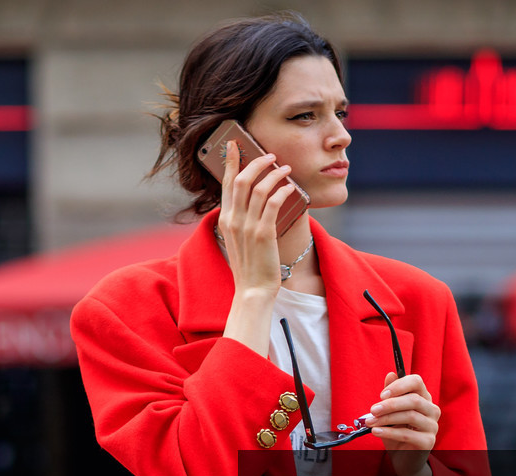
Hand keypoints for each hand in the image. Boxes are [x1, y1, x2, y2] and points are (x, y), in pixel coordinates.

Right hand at [218, 140, 299, 297]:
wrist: (252, 290)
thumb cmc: (249, 267)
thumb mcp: (238, 240)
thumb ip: (241, 220)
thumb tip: (254, 200)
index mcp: (225, 220)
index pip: (225, 184)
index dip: (230, 162)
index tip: (234, 144)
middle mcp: (233, 220)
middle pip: (241, 180)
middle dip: (256, 162)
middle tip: (270, 155)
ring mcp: (247, 227)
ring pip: (259, 189)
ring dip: (274, 174)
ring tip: (286, 168)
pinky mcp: (264, 234)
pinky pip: (273, 204)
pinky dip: (282, 191)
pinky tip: (290, 187)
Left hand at [369, 371, 438, 475]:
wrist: (403, 460)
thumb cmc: (396, 433)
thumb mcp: (390, 413)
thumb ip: (391, 395)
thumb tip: (390, 374)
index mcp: (424, 398)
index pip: (417, 382)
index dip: (399, 385)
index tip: (382, 395)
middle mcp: (432, 410)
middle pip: (413, 399)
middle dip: (390, 404)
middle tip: (372, 410)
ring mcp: (432, 426)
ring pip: (410, 416)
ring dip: (386, 418)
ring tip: (370, 422)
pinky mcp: (428, 442)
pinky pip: (407, 434)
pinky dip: (389, 432)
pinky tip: (376, 432)